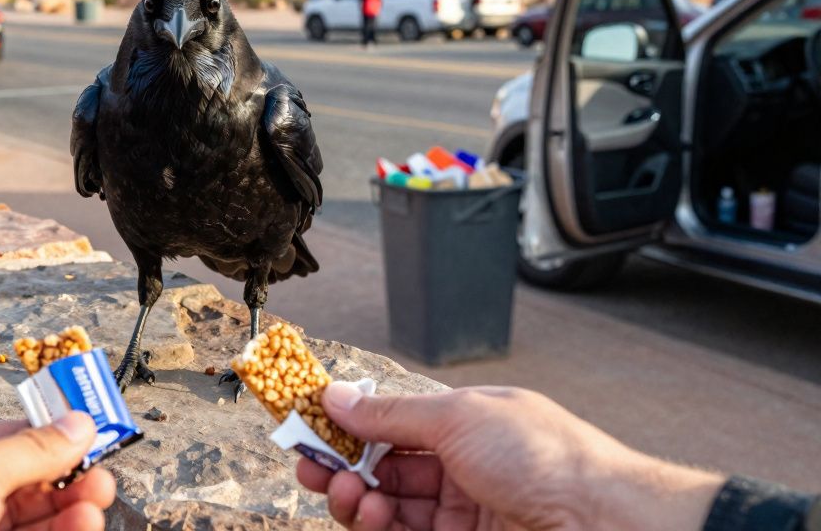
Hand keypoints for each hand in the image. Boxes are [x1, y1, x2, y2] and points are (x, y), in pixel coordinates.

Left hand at [0, 413, 114, 530]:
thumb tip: (74, 424)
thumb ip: (29, 447)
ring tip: (95, 504)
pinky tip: (81, 526)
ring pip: (28, 524)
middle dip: (64, 478)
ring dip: (68, 512)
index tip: (89, 434)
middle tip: (100, 475)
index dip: (44, 434)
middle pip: (18, 486)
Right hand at [297, 385, 723, 530]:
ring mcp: (462, 513)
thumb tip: (336, 395)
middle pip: (384, 469)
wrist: (604, 522)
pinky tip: (370, 515)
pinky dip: (377, 527)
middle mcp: (461, 468)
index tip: (309, 428)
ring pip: (389, 508)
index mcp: (464, 424)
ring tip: (349, 495)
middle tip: (313, 468)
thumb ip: (389, 414)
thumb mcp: (457, 417)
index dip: (349, 426)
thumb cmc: (546, 457)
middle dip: (343, 467)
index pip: (391, 424)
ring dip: (356, 500)